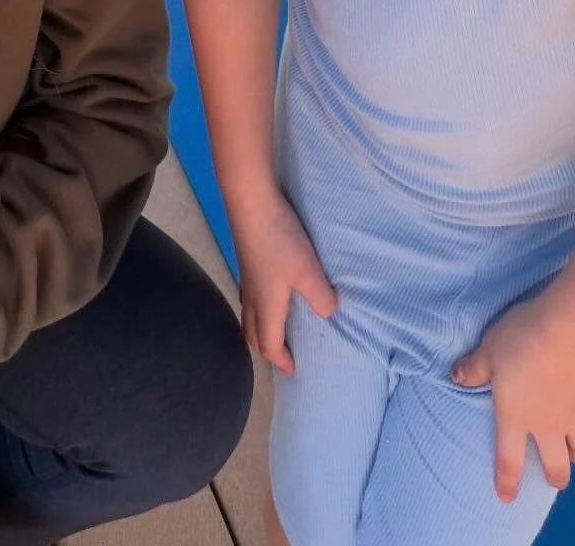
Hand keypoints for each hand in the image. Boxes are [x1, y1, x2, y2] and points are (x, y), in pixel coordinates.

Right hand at [230, 187, 337, 376]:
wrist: (251, 203)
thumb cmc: (280, 241)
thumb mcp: (308, 272)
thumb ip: (321, 298)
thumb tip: (329, 312)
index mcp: (266, 306)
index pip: (268, 345)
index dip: (281, 360)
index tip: (293, 371)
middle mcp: (251, 296)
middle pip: (251, 333)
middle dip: (265, 349)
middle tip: (281, 355)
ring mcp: (246, 277)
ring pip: (247, 313)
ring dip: (258, 328)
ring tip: (273, 328)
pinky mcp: (245, 260)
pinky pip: (247, 295)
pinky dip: (255, 306)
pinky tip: (266, 291)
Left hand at [451, 295, 574, 502]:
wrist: (573, 331)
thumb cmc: (521, 343)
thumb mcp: (488, 351)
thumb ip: (474, 368)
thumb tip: (457, 377)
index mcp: (516, 417)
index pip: (510, 460)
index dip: (507, 482)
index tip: (507, 498)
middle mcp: (548, 423)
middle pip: (556, 464)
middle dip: (554, 477)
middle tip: (553, 479)